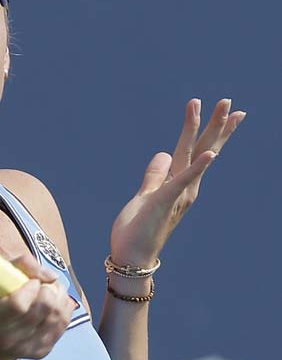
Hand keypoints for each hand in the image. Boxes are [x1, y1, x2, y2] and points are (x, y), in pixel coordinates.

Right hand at [0, 252, 77, 359]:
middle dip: (48, 288)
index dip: (31, 286)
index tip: (30, 281)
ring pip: (58, 314)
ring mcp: (28, 347)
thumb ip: (20, 266)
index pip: (19, 304)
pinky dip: (63, 308)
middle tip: (41, 284)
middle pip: (45, 307)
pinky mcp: (42, 350)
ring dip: (59, 296)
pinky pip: (64, 323)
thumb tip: (51, 276)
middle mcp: (10, 338)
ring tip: (48, 291)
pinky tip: (54, 303)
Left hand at [110, 98, 245, 265]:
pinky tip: (210, 154)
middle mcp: (184, 188)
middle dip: (216, 125)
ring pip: (193, 156)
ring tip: (222, 109)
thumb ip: (154, 176)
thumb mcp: (144, 197)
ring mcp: (177, 194)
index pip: (192, 151)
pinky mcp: (165, 201)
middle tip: (228, 101)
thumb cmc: (136, 231)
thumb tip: (163, 154)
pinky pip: (183, 181)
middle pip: (202, 149)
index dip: (204, 129)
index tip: (218, 108)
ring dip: (205, 130)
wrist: (131, 258)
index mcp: (178, 184)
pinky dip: (197, 167)